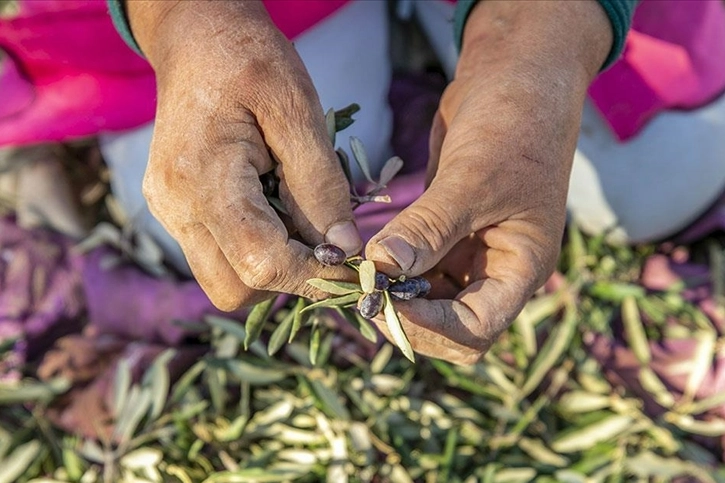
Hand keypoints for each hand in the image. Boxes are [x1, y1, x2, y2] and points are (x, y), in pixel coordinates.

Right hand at [126, 1, 361, 309]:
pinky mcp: (175, 213)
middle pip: (235, 289)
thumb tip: (343, 247)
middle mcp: (176, 208)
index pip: (261, 263)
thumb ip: (321, 183)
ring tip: (299, 220)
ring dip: (271, 267)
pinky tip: (276, 212)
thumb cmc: (249, 60)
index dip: (313, 274)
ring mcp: (169, 214)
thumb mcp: (297, 108)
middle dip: (288, 278)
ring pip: (224, 281)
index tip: (350, 261)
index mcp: (202, 178)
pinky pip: (218, 257)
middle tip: (325, 243)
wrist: (196, 40)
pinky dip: (255, 250)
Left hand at [366, 0, 612, 364]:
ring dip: (390, 292)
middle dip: (403, 314)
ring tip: (352, 272)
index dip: (427, 327)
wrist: (515, 77)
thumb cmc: (513, 125)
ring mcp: (469, 252)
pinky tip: (360, 253)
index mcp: (521, 269)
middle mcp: (495, 270)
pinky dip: (388, 266)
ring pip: (425, 298)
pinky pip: (413, 266)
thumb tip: (379, 271)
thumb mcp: (473, 179)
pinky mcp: (444, 232)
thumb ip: (428, 228)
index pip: (475, 331)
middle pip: (447, 324)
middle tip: (357, 290)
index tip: (379, 300)